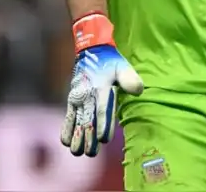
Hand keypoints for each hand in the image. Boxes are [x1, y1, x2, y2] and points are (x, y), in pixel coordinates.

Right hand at [60, 13, 143, 156]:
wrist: (90, 51)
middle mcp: (86, 95)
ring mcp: (77, 98)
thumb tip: (140, 91)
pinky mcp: (71, 99)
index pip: (102, 110)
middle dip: (89, 138)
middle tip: (91, 153)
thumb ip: (130, 79)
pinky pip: (67, 116)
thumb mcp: (123, 66)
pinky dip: (66, 129)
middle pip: (87, 120)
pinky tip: (66, 142)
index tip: (104, 139)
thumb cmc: (110, 62)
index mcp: (101, 87)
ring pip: (76, 121)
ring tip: (78, 152)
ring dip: (77, 137)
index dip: (103, 125)